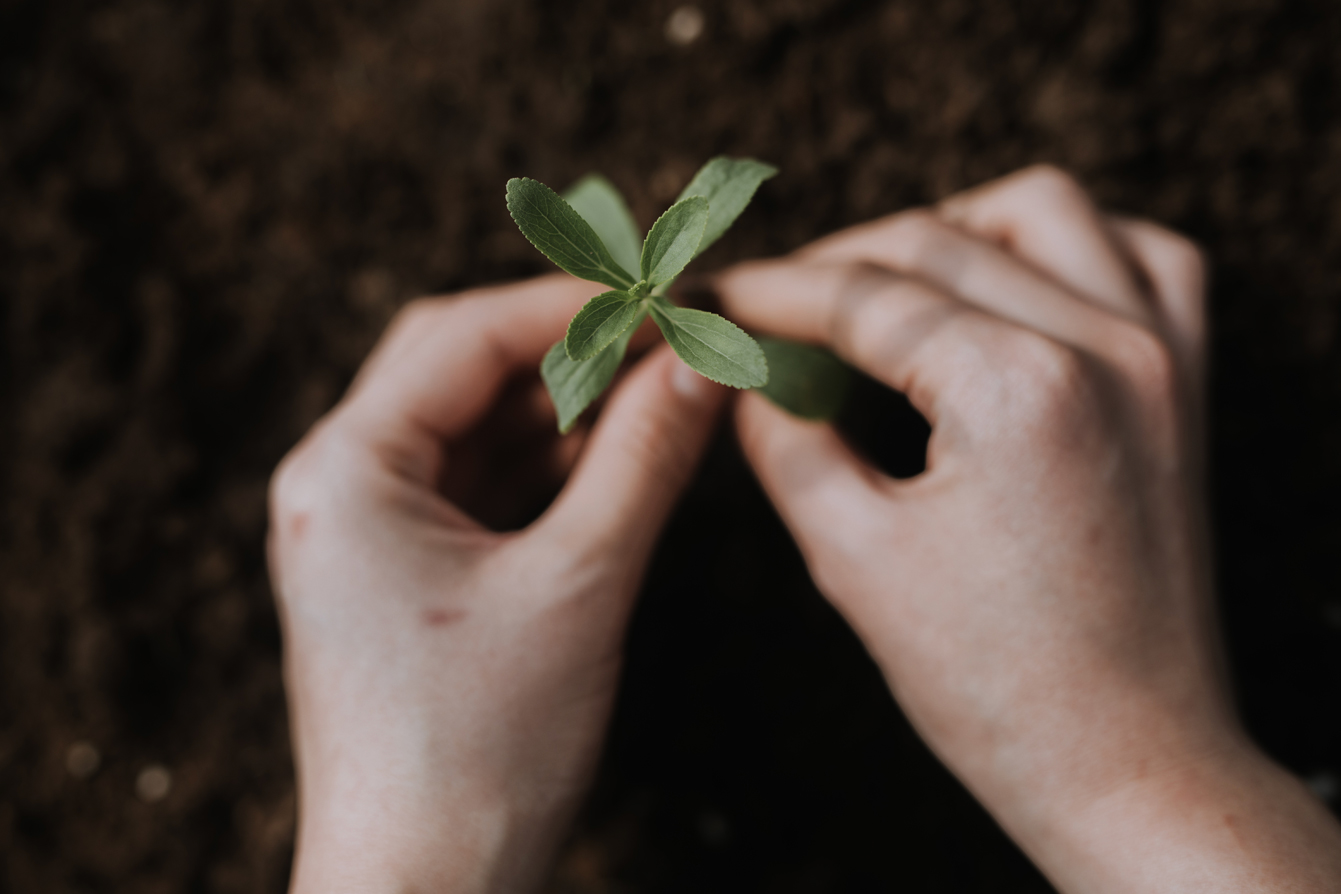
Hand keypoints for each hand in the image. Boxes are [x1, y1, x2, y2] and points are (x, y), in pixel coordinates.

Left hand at [268, 275, 724, 892]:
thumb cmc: (479, 753)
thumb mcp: (579, 585)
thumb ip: (645, 459)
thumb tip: (705, 360)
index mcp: (345, 472)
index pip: (464, 336)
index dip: (574, 306)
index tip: (669, 300)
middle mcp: (341, 488)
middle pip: (463, 370)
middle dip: (571, 350)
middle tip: (673, 339)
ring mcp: (372, 535)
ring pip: (480, 429)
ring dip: (570, 409)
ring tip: (667, 393)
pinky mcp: (409, 577)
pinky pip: (486, 489)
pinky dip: (555, 468)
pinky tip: (627, 459)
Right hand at [715, 167, 1340, 891]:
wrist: (1126, 763)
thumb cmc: (992, 686)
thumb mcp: (851, 559)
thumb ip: (782, 441)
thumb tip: (743, 374)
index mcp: (1017, 387)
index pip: (862, 295)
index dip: (770, 290)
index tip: (714, 296)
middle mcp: (1105, 346)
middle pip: (936, 239)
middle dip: (834, 262)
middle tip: (771, 306)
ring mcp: (1161, 357)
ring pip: (1044, 209)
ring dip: (951, 227)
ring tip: (885, 286)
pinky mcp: (1186, 386)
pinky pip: (1142, 255)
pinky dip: (1068, 245)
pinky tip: (1011, 282)